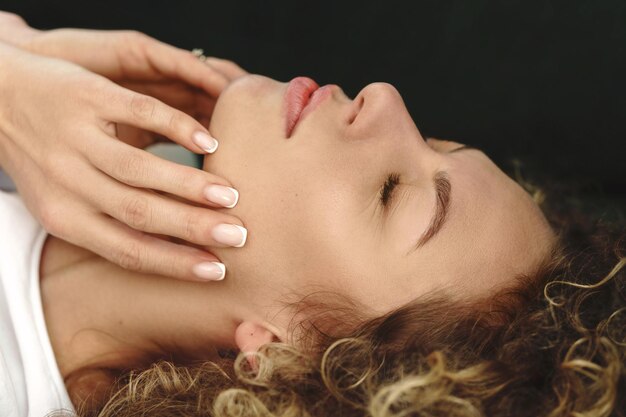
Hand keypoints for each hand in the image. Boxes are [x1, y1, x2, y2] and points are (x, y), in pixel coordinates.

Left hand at [0, 43, 244, 280]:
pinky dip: (179, 128)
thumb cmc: (41, 157)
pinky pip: (139, 113)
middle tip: (237, 235)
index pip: (126, 250)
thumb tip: (171, 252)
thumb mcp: (60, 200)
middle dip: (194, 229)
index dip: (175, 264)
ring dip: (191, 185)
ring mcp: (76, 137)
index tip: (217, 271)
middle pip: (139, 214)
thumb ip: (105, 224)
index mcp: (64, 216)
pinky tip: (209, 140)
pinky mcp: (87, 96)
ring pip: (141, 170)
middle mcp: (67, 181)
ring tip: (230, 195)